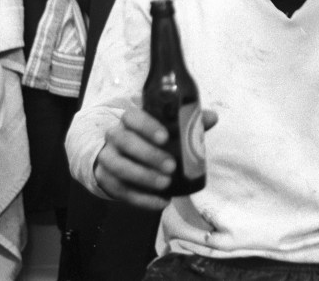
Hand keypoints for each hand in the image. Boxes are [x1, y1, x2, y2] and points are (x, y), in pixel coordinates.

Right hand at [94, 108, 217, 209]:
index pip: (132, 116)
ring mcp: (107, 158)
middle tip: (171, 166)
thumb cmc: (151, 140)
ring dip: (143, 176)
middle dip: (148, 155)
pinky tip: (161, 201)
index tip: (165, 138)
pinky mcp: (106, 180)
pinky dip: (141, 199)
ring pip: (118, 166)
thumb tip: (213, 116)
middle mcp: (115, 137)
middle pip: (124, 142)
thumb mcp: (167, 129)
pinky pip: (119, 190)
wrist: (122, 157)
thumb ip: (188, 123)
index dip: (147, 126)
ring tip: (166, 184)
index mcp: (130, 120)